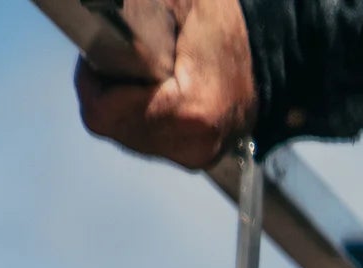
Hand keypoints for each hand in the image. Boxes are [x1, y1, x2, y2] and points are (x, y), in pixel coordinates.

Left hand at [74, 0, 255, 170]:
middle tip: (127, 60)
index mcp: (190, 111)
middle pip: (113, 127)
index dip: (92, 81)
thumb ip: (133, 12)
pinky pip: (146, 140)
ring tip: (146, 75)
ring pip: (126, 135)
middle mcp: (192, 145)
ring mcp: (193, 156)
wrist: (270, 58)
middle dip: (109, 91)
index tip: (102, 55)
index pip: (105, 114)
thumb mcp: (179, 4)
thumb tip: (95, 14)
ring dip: (123, 104)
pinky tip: (157, 92)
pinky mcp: (193, 158)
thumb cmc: (227, 27)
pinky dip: (141, 114)